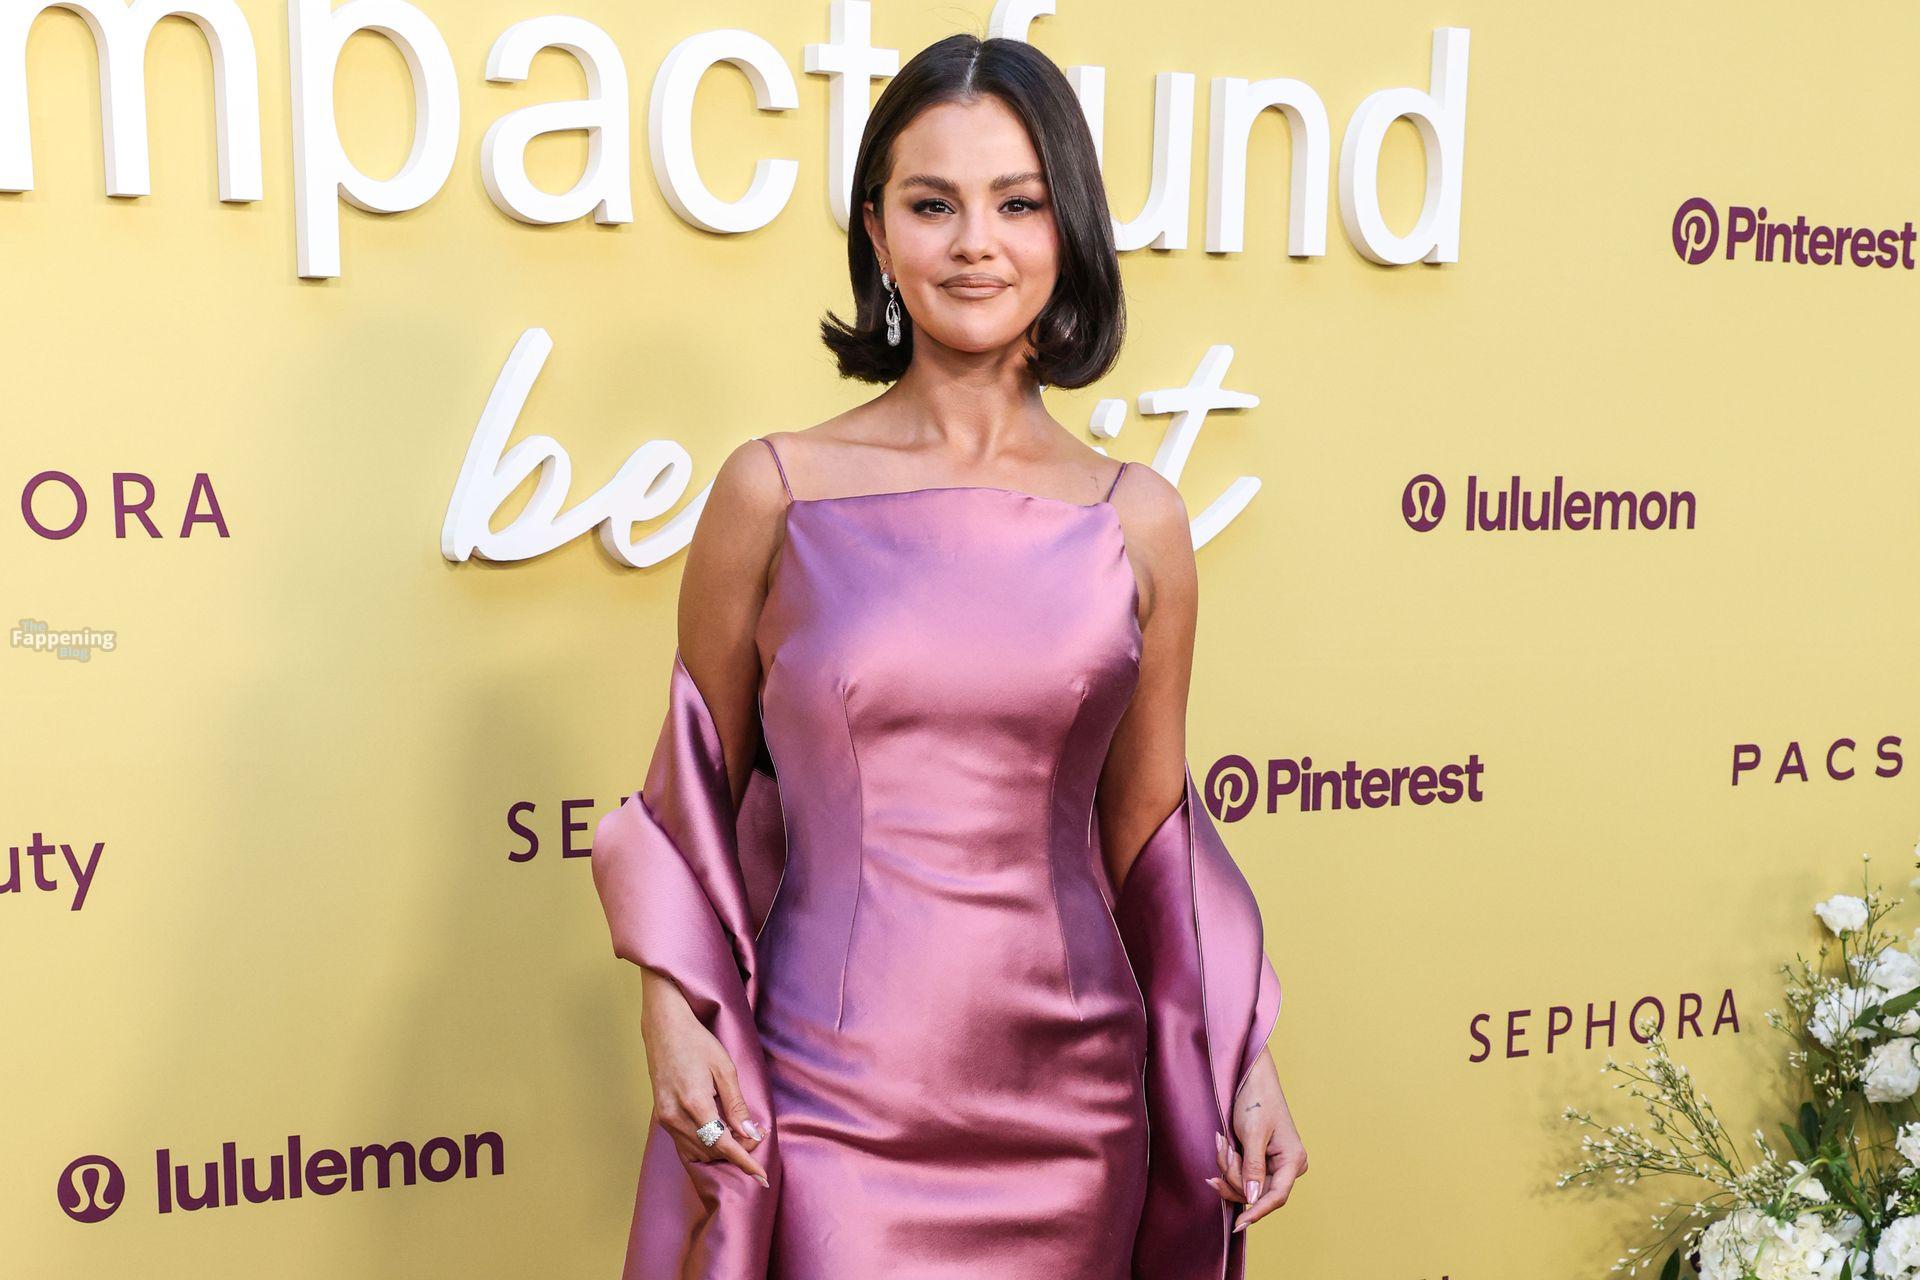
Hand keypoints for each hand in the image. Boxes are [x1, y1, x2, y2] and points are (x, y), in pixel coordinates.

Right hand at [639, 967, 771, 1187]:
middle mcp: (676, 1117)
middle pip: (712, 1151)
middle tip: (755, 1136)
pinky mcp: (662, 1117)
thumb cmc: (697, 1042)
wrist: (665, 1029)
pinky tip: (718, 1138)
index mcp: (695, 1104)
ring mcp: (665, 1119)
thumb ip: (736, 1104)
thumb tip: (749, 1132)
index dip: (744, 1162)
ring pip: (697, 1152)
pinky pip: (684, 1145)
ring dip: (720, 1151)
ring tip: (739, 1136)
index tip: (761, 1175)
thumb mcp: (724, 1069)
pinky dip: (703, 1148)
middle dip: (737, 1151)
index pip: (723, 1145)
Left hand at [1205, 1043, 1304, 1232]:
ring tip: (1222, 1140)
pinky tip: (1223, 1144)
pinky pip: (1241, 1174)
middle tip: (1222, 1146)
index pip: (1276, 1196)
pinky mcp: (1261, 1161)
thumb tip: (1253, 1199)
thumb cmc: (1256, 1099)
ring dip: (1229, 1166)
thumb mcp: (1252, 1133)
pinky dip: (1229, 1163)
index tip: (1238, 1224)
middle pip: (1255, 1191)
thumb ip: (1253, 1167)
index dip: (1257, 1211)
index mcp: (1294, 1160)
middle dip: (1233, 1174)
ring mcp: (1274, 1165)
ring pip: (1245, 1184)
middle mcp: (1288, 1166)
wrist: (1251, 1077)